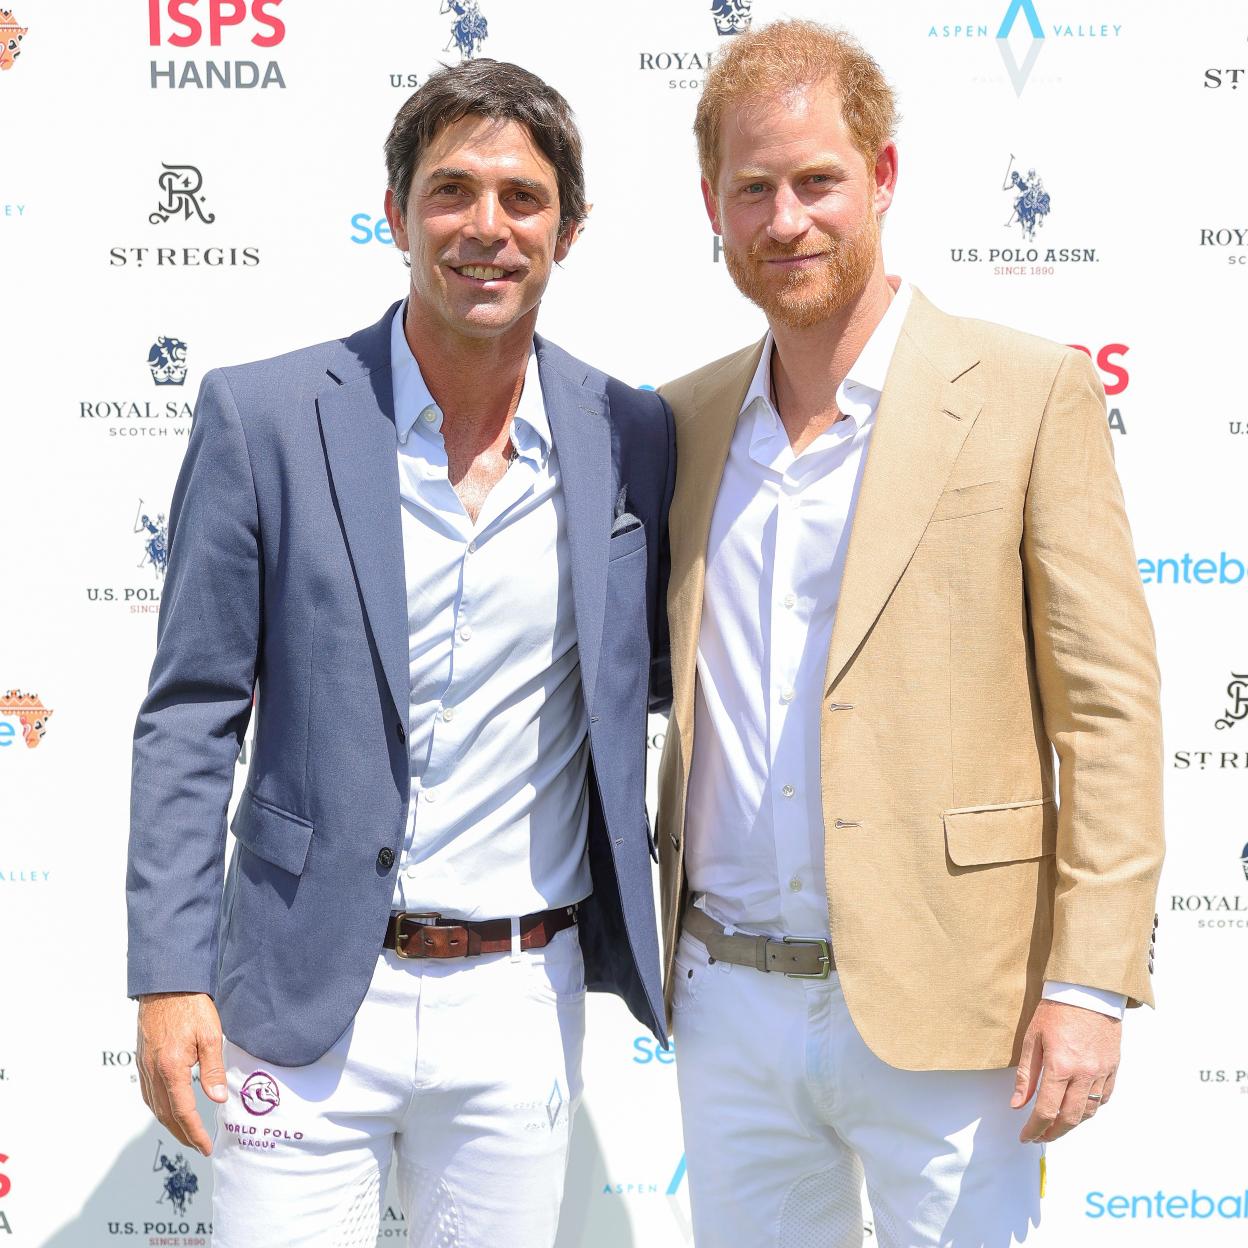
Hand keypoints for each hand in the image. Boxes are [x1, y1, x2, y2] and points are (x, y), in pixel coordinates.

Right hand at [137, 992, 227, 1155]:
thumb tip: (217, 1098)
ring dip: (170, 1125)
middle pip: (165, 1115)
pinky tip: (169, 1110)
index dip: (194, 1132)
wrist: (166, 985)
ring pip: (154, 1107)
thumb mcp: (210, 1035)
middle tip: (198, 1146)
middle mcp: (153, 1072)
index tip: (205, 1146)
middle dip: (182, 1134)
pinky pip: (148, 1094)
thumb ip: (213, 1069)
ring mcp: (144, 1067)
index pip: (183, 1111)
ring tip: (187, 1134)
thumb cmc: (190, 1006)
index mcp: (171, 1067)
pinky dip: (159, 1109)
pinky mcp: (142, 1061)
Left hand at [1011, 999, 1119, 1142]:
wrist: (1087, 991)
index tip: (1025, 1136)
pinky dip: (1091, 1109)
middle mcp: (1084, 1074)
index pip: (1046, 1110)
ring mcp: (1101, 1073)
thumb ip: (1026, 1075)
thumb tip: (1017, 1104)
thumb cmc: (1056, 1010)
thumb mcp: (1032, 1039)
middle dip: (1053, 1133)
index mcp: (1060, 1066)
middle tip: (1040, 1137)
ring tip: (1056, 1126)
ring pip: (1088, 1112)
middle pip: (1070, 1119)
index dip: (1034, 1128)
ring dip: (1072, 1124)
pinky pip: (1104, 1098)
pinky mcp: (1113, 1068)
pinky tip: (1078, 1109)